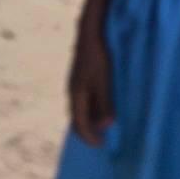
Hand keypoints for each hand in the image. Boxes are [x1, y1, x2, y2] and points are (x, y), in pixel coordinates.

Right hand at [68, 25, 114, 146]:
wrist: (89, 33)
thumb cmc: (98, 57)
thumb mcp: (104, 81)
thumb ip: (105, 103)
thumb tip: (107, 126)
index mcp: (76, 95)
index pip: (80, 124)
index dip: (90, 137)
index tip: (101, 145)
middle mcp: (72, 92)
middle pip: (76, 118)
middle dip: (87, 131)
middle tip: (101, 139)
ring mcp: (75, 84)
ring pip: (79, 108)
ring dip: (89, 119)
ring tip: (102, 125)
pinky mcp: (80, 77)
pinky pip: (82, 99)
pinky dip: (90, 108)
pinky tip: (100, 106)